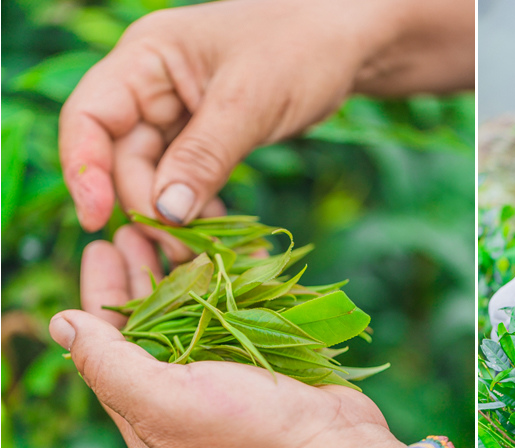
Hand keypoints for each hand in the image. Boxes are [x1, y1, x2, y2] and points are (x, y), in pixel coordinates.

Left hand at [48, 227, 474, 447]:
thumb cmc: (249, 439)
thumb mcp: (162, 404)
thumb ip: (108, 363)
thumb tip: (61, 324)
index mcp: (148, 410)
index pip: (109, 344)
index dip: (102, 293)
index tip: (101, 244)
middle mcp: (185, 395)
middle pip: (153, 323)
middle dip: (143, 273)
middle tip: (136, 225)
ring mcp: (233, 380)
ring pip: (201, 312)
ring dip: (188, 269)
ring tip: (178, 227)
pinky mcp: (273, 365)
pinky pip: (247, 312)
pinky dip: (237, 280)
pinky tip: (231, 252)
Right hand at [59, 0, 474, 251]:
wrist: (347, 44)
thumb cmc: (300, 48)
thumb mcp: (249, 101)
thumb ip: (204, 156)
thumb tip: (166, 213)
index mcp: (146, 59)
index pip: (90, 117)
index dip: (84, 170)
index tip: (95, 220)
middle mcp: (152, 87)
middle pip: (123, 160)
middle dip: (147, 207)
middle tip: (183, 249)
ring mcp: (178, 116)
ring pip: (157, 179)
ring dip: (175, 218)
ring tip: (204, 252)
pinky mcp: (207, 141)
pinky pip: (189, 185)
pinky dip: (201, 212)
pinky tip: (223, 238)